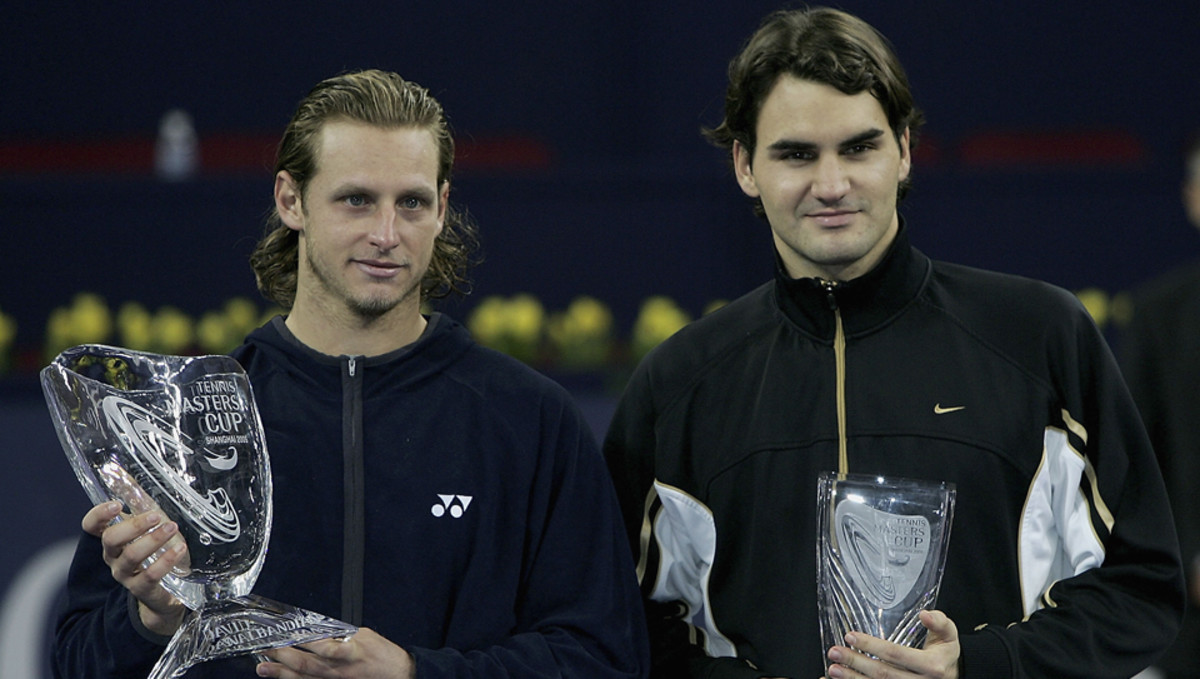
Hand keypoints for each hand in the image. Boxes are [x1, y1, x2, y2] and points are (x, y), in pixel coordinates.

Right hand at [82, 501, 187, 635]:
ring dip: (152, 540)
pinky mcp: (142, 589)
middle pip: (111, 539)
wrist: (162, 592)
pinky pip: (150, 576)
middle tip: (156, 515)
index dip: (98, 515)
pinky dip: (165, 560)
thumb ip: (137, 500)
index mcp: (112, 538)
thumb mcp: (147, 524)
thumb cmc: (154, 551)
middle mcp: (114, 556)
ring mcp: (126, 574)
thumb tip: (121, 470)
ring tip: (172, 527)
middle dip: (134, 525)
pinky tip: (179, 549)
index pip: (91, 526)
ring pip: (131, 556)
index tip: (116, 504)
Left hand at [255, 627, 414, 678]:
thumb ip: (342, 635)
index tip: (285, 633)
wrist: (399, 676)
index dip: (302, 641)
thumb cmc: (384, 656)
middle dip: (282, 656)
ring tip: (263, 668)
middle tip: (265, 649)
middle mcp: (340, 671)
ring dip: (281, 673)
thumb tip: (321, 632)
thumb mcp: (365, 637)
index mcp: (350, 652)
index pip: (322, 646)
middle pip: (306, 664)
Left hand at [824, 610, 958, 678]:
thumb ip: (939, 623)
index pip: (896, 655)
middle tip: (834, 652)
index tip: (851, 636)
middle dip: (856, 663)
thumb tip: (925, 615)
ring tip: (832, 669)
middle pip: (883, 674)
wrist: (953, 676)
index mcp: (932, 666)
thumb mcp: (949, 635)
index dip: (872, 646)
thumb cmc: (945, 653)